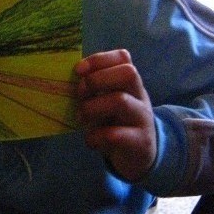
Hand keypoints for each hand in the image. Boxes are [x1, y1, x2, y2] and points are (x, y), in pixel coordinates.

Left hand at [75, 49, 156, 181]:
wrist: (140, 155)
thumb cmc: (117, 122)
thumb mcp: (107, 101)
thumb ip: (95, 87)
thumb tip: (71, 77)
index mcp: (130, 83)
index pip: (123, 58)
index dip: (99, 59)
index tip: (78, 70)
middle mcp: (140, 96)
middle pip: (128, 73)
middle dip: (97, 80)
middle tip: (80, 95)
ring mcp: (142, 119)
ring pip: (121, 101)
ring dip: (92, 108)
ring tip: (81, 117)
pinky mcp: (140, 143)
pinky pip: (115, 135)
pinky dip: (96, 137)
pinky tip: (91, 140)